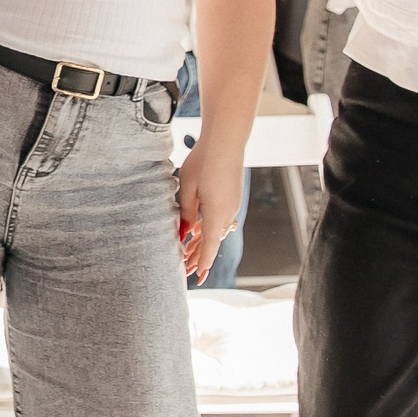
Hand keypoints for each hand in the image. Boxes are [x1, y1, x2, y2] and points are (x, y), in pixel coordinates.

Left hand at [178, 136, 243, 279]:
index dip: (203, 261)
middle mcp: (228, 212)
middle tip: (188, 271)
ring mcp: (232, 204)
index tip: (198, 276)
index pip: (210, 245)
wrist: (226, 140)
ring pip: (216, 230)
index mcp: (217, 212)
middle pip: (213, 240)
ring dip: (204, 242)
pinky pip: (220, 219)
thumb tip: (185, 233)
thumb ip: (186, 212)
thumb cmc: (204, 161)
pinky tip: (199, 232)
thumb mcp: (188, 187)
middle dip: (200, 256)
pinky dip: (209, 229)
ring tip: (189, 255)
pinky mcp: (232, 196)